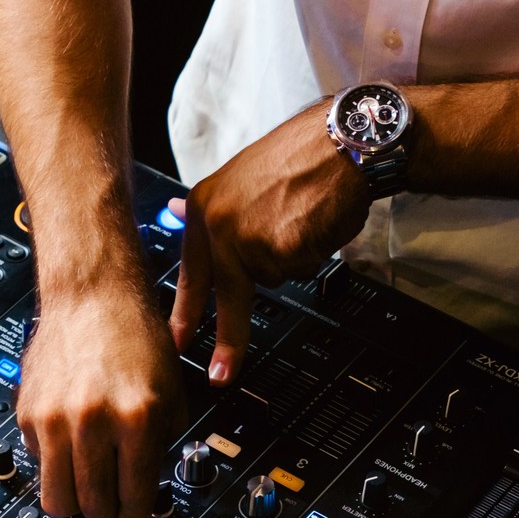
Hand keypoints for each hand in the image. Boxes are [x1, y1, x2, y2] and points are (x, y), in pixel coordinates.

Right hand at [17, 284, 184, 517]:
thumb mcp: (171, 393)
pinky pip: (39, 465)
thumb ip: (162, 444)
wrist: (92, 295)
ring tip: (86, 488)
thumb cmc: (135, 335)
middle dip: (105, 517)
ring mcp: (55, 418)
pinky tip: (70, 444)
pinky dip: (55, 465)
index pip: (134, 497)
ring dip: (74, 502)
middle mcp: (94, 421)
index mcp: (138, 418)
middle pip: (93, 507)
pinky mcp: (27, 414)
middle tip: (111, 510)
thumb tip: (145, 489)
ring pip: (56, 499)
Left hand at [170, 103, 371, 384]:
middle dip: (227, 341)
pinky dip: (311, 254)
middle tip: (220, 376)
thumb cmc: (301, 157)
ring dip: (290, 260)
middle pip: (225, 295)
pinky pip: (298, 271)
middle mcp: (219, 223)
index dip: (184, 313)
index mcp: (204, 205)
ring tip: (300, 220)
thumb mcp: (240, 178)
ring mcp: (248, 237)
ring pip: (272, 278)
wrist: (343, 141)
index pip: (190, 272)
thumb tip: (175, 213)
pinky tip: (313, 222)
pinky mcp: (281, 247)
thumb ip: (213, 210)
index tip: (175, 342)